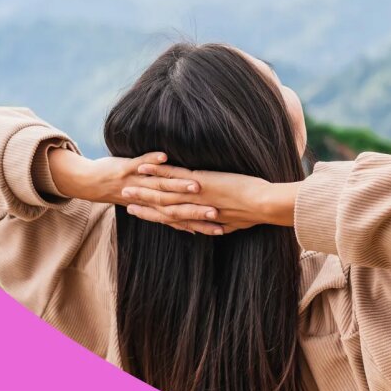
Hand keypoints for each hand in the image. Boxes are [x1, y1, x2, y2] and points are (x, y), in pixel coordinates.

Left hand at [47, 149, 223, 233]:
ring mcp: (138, 184)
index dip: (201, 224)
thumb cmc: (124, 192)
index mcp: (157, 209)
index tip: (220, 228)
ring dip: (179, 185)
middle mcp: (149, 199)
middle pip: (178, 206)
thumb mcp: (149, 205)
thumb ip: (171, 212)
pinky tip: (164, 155)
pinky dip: (152, 160)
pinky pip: (140, 163)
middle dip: (197, 210)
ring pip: (162, 186)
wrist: (92, 184)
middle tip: (216, 213)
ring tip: (197, 184)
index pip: (183, 219)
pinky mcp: (126, 169)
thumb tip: (189, 222)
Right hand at [120, 162, 300, 235]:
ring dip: (144, 190)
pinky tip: (143, 166)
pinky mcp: (200, 182)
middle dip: (144, 206)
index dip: (157, 217)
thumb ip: (225, 222)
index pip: (175, 220)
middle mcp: (196, 209)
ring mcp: (195, 195)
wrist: (266, 206)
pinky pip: (173, 175)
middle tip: (125, 202)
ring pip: (163, 193)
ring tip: (125, 187)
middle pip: (164, 209)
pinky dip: (157, 170)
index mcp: (203, 218)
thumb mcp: (237, 221)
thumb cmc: (258, 212)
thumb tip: (223, 224)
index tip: (141, 214)